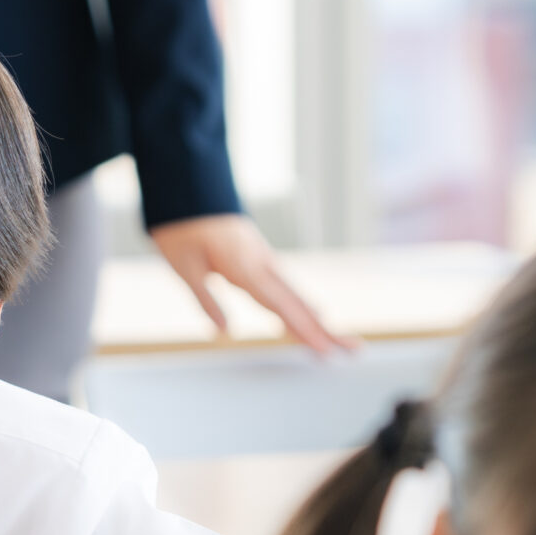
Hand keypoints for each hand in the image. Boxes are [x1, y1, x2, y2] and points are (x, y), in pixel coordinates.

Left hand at [148, 213, 357, 357]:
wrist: (188, 183)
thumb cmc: (181, 226)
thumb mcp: (184, 266)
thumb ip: (206, 300)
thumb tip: (224, 332)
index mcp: (245, 267)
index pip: (281, 307)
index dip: (305, 332)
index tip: (326, 351)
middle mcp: (262, 263)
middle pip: (299, 303)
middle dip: (326, 329)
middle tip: (354, 350)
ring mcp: (264, 258)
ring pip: (296, 294)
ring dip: (318, 319)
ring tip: (340, 340)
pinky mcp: (259, 255)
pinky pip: (285, 285)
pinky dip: (301, 304)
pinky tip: (313, 314)